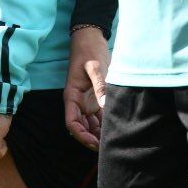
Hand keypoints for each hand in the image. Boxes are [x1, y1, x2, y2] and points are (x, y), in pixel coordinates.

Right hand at [63, 26, 109, 149]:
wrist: (91, 40)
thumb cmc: (90, 51)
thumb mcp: (95, 67)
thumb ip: (100, 86)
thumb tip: (106, 106)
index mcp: (72, 96)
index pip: (71, 123)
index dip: (81, 136)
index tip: (93, 143)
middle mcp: (78, 102)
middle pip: (81, 128)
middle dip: (92, 139)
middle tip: (108, 147)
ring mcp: (86, 102)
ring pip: (90, 125)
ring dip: (99, 134)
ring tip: (114, 141)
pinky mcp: (95, 99)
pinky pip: (98, 118)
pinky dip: (105, 125)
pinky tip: (116, 130)